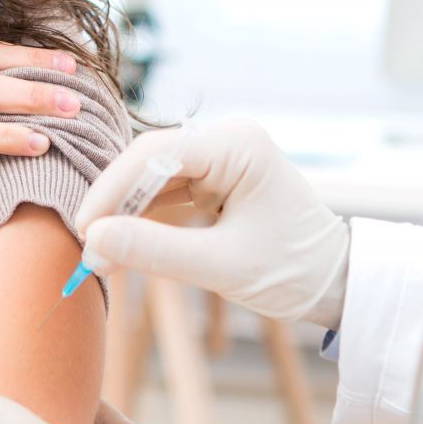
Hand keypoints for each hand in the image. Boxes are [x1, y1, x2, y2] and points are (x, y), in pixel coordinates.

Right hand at [77, 120, 350, 327]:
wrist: (337, 284)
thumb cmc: (293, 271)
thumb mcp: (220, 267)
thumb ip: (155, 251)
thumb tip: (94, 240)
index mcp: (238, 144)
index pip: (155, 153)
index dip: (112, 189)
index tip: (85, 230)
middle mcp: (228, 140)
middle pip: (149, 161)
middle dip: (116, 204)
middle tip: (87, 247)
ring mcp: (222, 159)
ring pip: (153, 178)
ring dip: (126, 214)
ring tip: (100, 254)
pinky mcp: (217, 180)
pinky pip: (168, 192)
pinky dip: (145, 219)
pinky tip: (123, 246)